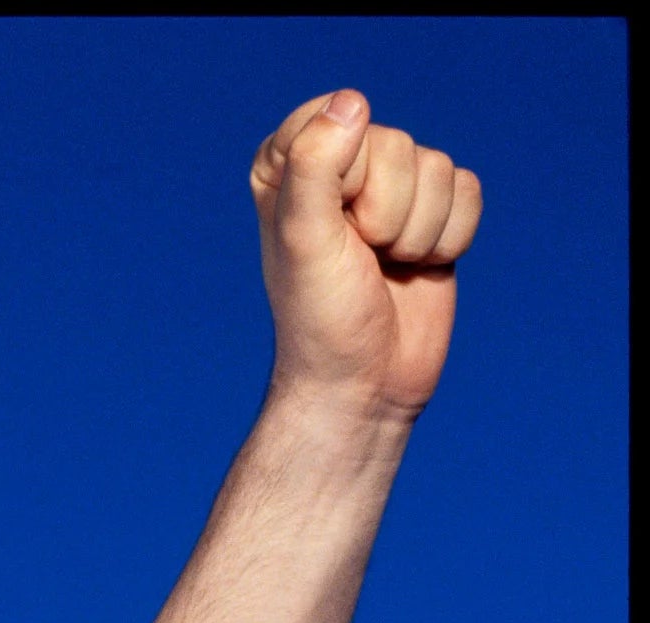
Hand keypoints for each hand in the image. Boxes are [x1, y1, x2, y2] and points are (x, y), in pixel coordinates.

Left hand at [252, 90, 482, 423]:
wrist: (363, 386)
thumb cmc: (321, 320)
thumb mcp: (304, 240)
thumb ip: (315, 165)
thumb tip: (352, 101)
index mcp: (289, 162)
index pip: (337, 117)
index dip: (345, 176)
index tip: (329, 229)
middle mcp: (340, 165)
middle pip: (396, 145)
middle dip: (385, 214)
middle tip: (360, 260)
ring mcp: (390, 188)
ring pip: (437, 167)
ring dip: (417, 233)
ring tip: (384, 269)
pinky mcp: (434, 212)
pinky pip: (468, 191)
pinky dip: (449, 240)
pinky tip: (416, 270)